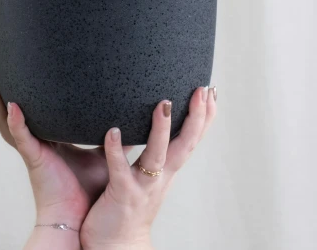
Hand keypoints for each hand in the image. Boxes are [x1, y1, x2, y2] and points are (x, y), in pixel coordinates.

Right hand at [0, 64, 108, 233]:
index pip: (26, 111)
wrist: (80, 219)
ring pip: (5, 121)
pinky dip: (17, 122)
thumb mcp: (101, 155)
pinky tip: (13, 107)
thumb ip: (111, 137)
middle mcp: (33, 142)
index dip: (15, 93)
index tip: (10, 70)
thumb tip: (130, 120)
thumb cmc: (87, 190)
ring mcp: (31, 150)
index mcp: (45, 139)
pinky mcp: (34, 159)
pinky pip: (22, 138)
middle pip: (6, 112)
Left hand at [80, 86, 216, 249]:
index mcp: (164, 171)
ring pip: (157, 156)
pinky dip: (116, 150)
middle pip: (185, 145)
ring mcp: (143, 187)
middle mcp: (160, 177)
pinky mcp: (122, 195)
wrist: (114, 247)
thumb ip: (137, 149)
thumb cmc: (122, 207)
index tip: (210, 91)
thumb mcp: (138, 175)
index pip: (189, 139)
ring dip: (161, 130)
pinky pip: (120, 170)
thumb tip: (130, 118)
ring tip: (164, 104)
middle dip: (196, 118)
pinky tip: (113, 130)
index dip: (202, 117)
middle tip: (202, 89)